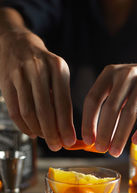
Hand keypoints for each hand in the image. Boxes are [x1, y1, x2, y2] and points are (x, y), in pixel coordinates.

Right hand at [0, 29, 75, 150]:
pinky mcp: (5, 82)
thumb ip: (61, 99)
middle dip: (52, 132)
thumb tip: (65, 130)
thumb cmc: (43, 64)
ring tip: (46, 139)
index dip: (66, 125)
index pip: (63, 103)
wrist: (16, 43)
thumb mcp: (58, 74)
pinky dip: (23, 126)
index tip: (70, 141)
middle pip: (45, 110)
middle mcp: (38, 69)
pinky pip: (15, 111)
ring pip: (29, 112)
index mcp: (57, 67)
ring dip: (38, 131)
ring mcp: (19, 75)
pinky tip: (32, 132)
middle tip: (57, 146)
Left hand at [82, 53, 136, 156]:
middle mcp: (126, 74)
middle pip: (110, 107)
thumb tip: (97, 140)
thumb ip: (109, 111)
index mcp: (109, 73)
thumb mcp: (120, 91)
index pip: (93, 99)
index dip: (88, 121)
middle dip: (104, 132)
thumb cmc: (136, 86)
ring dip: (120, 136)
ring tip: (115, 151)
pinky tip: (136, 142)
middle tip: (100, 149)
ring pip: (129, 113)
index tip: (87, 140)